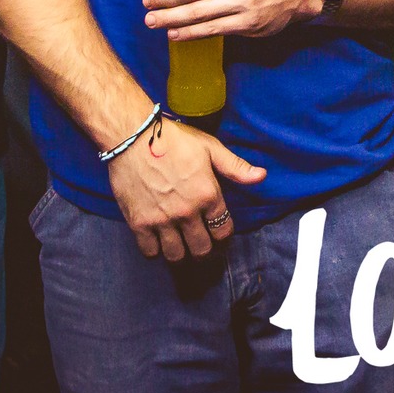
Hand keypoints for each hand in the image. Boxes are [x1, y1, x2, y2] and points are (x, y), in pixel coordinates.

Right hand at [108, 116, 264, 259]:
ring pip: (176, 256)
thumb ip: (235, 166)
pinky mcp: (139, 223)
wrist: (132, 136)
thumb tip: (261, 176)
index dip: (223, 236)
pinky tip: (158, 241)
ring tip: (181, 246)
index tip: (218, 234)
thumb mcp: (210, 148)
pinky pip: (150, 252)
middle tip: (200, 245)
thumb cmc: (173, 139)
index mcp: (208, 195)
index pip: (223, 231)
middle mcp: (187, 212)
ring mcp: (162, 220)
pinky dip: (155, 251)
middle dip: (204, 250)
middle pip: (201, 249)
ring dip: (181, 254)